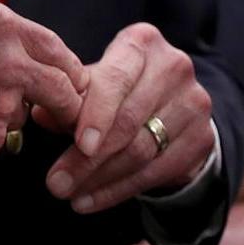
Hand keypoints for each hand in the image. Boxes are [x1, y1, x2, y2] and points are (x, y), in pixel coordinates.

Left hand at [40, 23, 214, 212]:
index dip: (97, 113)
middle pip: (128, 121)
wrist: (171, 108)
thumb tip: (42, 113)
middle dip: (87, 158)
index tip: (79, 144)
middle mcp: (173, 67)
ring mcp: (194, 103)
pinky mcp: (201, 138)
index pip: (117, 79)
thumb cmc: (118, 91)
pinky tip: (90, 201)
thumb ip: (69, 98)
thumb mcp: (92, 85)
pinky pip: (155, 172)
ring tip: (69, 195)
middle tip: (56, 183)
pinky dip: (118, 190)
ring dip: (99, 179)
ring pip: (140, 150)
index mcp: (141, 43)